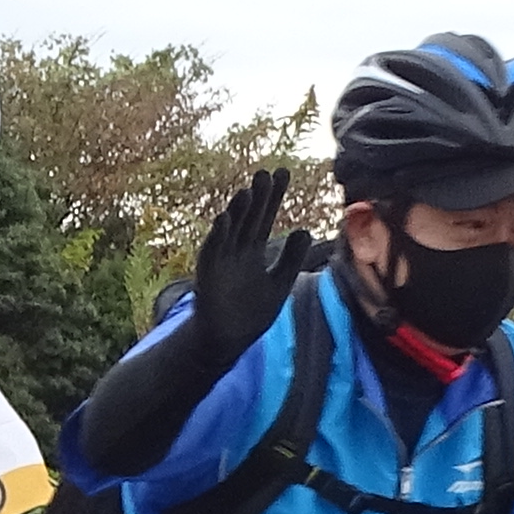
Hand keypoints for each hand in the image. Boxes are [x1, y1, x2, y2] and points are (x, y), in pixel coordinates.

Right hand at [183, 163, 323, 373]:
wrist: (226, 341)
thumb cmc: (251, 314)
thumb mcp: (279, 284)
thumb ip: (291, 259)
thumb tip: (305, 230)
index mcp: (253, 251)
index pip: (265, 217)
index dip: (274, 196)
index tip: (283, 172)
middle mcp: (236, 250)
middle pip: (249, 218)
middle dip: (258, 197)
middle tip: (266, 173)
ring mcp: (221, 260)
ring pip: (230, 231)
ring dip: (237, 212)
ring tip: (247, 192)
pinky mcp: (208, 274)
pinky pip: (212, 251)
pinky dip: (217, 235)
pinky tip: (224, 218)